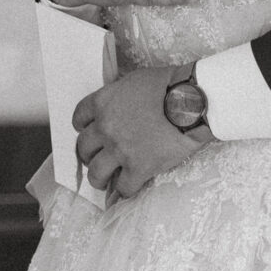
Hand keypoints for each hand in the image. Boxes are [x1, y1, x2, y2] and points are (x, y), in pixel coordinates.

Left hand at [73, 65, 205, 197]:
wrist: (192, 103)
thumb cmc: (168, 85)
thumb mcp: (135, 80)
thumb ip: (119, 95)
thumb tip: (119, 105)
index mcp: (102, 103)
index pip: (78, 118)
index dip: (83, 128)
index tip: (90, 133)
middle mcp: (105, 127)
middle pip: (83, 148)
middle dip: (89, 154)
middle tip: (97, 158)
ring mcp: (120, 150)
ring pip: (96, 173)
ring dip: (99, 178)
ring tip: (104, 181)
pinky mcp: (138, 168)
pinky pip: (123, 187)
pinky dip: (124, 190)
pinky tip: (129, 188)